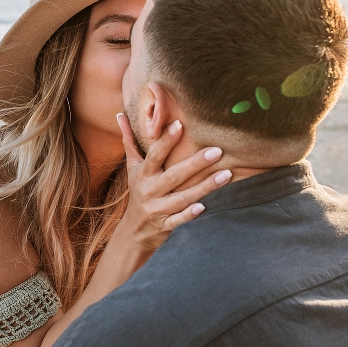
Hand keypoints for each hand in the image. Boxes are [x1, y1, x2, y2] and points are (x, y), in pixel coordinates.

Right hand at [114, 113, 230, 253]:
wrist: (133, 231)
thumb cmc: (137, 191)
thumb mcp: (132, 167)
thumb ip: (130, 142)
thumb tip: (120, 115)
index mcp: (143, 174)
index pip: (155, 155)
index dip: (166, 140)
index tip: (180, 124)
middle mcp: (149, 190)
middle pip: (174, 175)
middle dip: (195, 163)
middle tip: (217, 151)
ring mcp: (157, 209)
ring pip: (182, 197)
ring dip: (205, 187)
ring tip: (227, 174)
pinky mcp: (165, 225)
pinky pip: (178, 220)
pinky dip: (189, 214)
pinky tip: (205, 206)